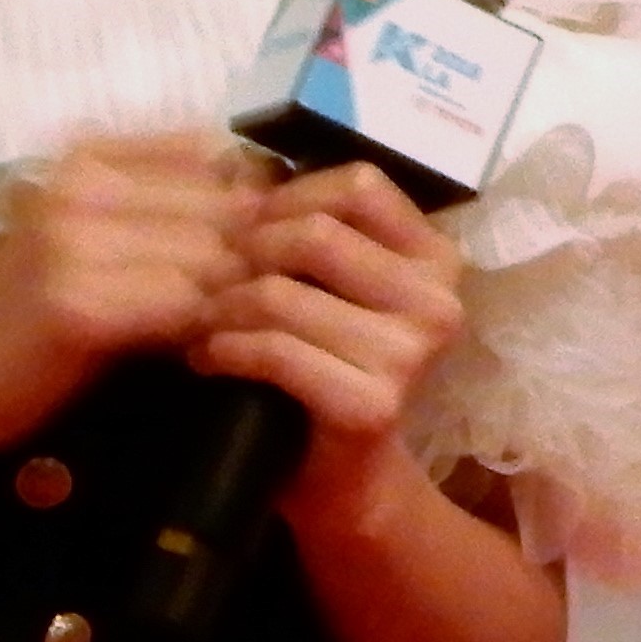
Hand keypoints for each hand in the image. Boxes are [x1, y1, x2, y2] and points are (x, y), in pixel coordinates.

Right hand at [0, 133, 262, 445]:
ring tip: (217, 322)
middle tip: (250, 294)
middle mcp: (78, 184)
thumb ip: (172, 200)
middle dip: (250, 255)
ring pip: (213, 259)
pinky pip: (184, 307)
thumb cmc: (39, 299)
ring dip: (229, 297)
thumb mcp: (98, 227)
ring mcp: (73, 241)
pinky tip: (191, 347)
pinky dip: (199, 329)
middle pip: (226, 207)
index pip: (216, 152)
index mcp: (87, 154)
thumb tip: (278, 193)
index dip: (251, 198)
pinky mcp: (78, 303)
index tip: (255, 238)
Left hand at [200, 166, 472, 529]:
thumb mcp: (336, 286)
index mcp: (437, 257)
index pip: (359, 185)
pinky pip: (272, 352)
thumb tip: (242, 165)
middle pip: (313, 233)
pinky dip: (223, 351)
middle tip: (210, 281)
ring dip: (220, 309)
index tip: (248, 231)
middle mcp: (440, 300)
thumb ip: (317, 230)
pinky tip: (208, 360)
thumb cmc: (327, 363)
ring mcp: (412, 354)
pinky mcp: (373, 403)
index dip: (287, 196)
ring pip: (281, 294)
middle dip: (242, 253)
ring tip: (200, 324)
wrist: (342, 476)